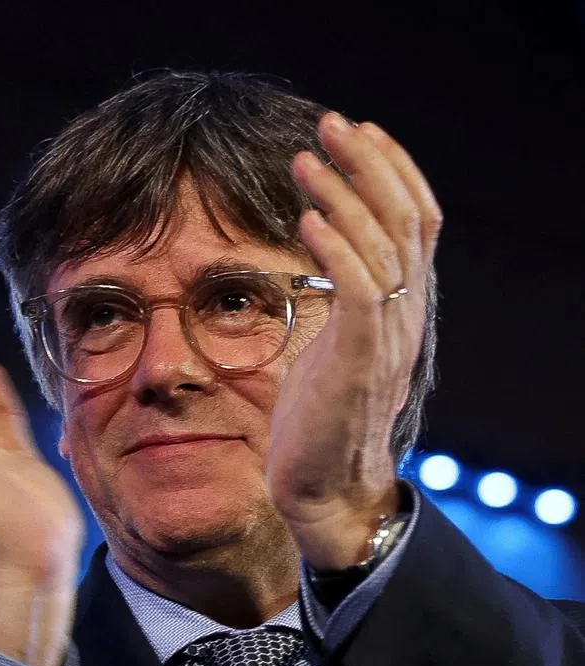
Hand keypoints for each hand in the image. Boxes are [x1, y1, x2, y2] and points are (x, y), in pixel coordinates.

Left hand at [268, 113, 441, 569]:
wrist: (323, 486)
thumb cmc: (320, 416)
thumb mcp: (335, 342)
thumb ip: (343, 298)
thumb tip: (323, 255)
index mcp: (401, 306)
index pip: (414, 222)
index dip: (392, 171)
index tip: (357, 133)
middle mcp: (405, 314)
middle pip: (404, 219)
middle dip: (368, 164)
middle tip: (331, 124)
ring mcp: (386, 336)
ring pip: (381, 245)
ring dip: (343, 195)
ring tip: (306, 160)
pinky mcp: (358, 359)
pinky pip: (359, 290)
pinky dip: (335, 249)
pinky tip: (306, 220)